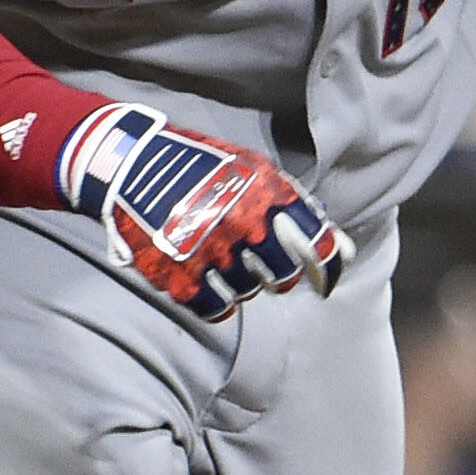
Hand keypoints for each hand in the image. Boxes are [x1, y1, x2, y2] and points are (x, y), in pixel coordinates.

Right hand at [61, 103, 347, 323]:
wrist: (133, 167)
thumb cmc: (203, 167)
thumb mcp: (254, 171)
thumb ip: (299, 209)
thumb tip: (342, 250)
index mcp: (265, 196)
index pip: (316, 246)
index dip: (326, 267)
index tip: (325, 279)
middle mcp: (242, 226)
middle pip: (283, 277)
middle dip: (278, 273)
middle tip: (261, 262)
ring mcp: (210, 254)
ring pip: (249, 291)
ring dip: (242, 281)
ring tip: (221, 257)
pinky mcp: (180, 278)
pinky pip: (216, 308)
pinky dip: (217, 300)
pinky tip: (208, 280)